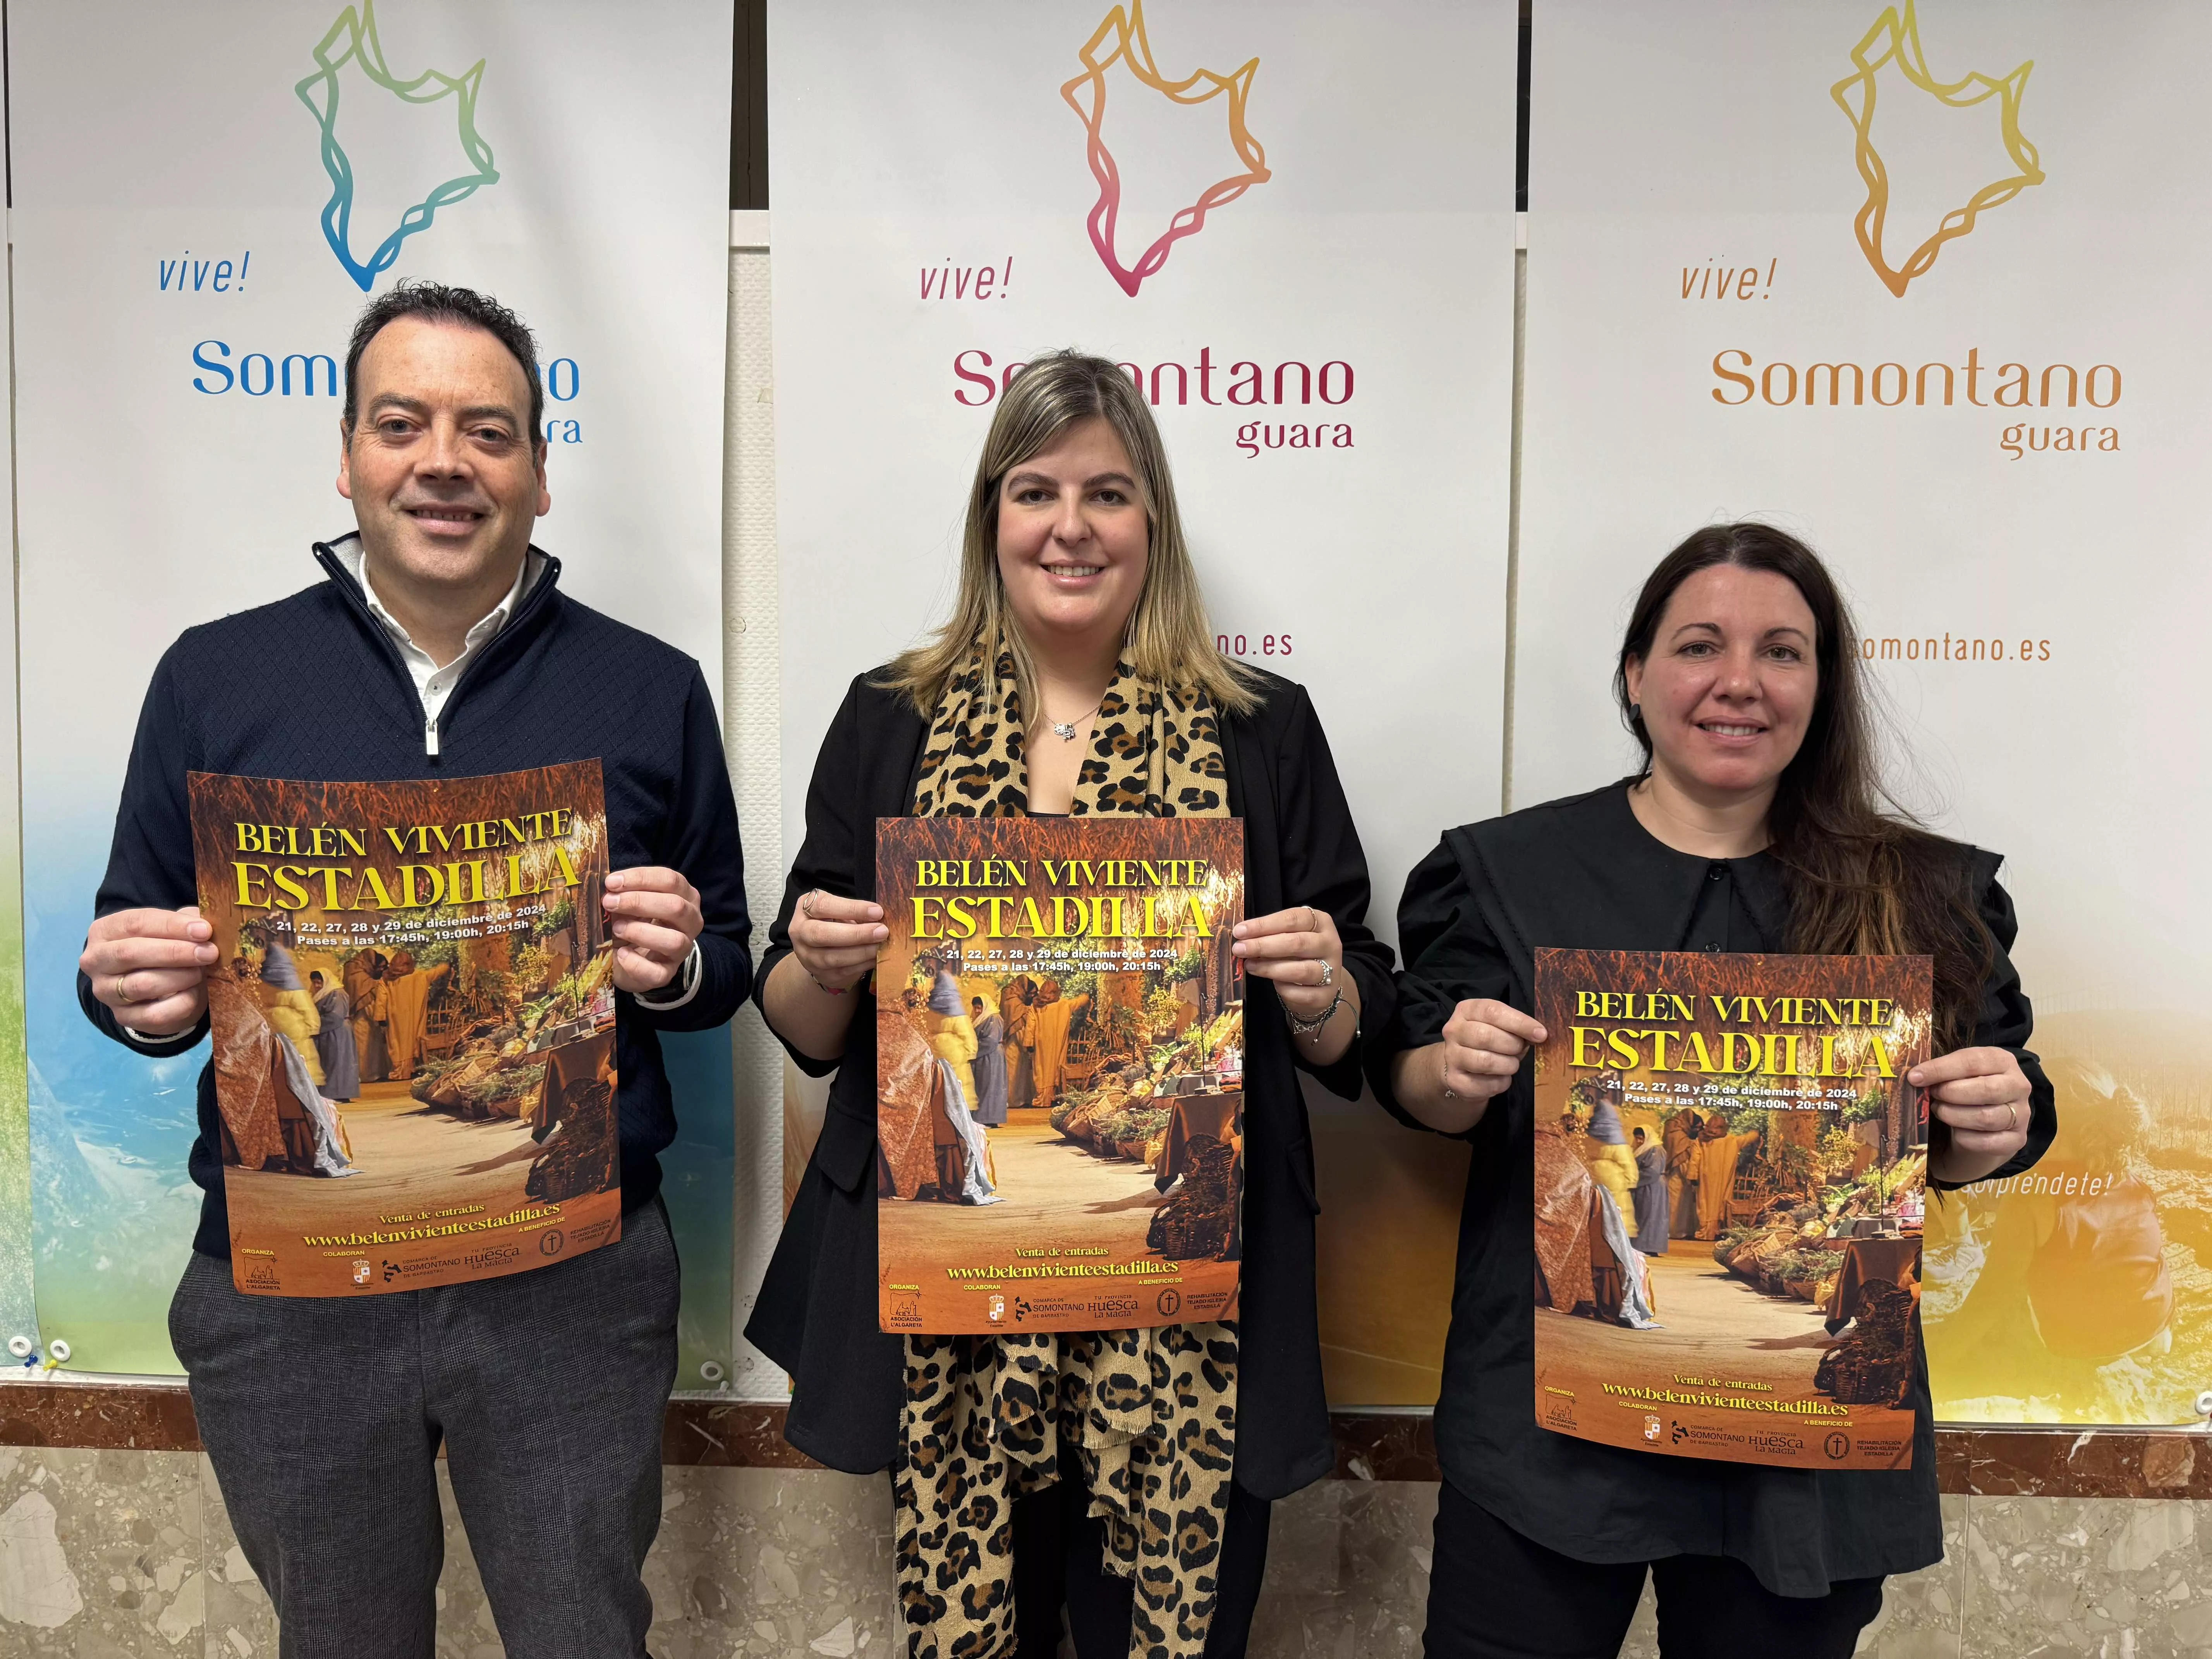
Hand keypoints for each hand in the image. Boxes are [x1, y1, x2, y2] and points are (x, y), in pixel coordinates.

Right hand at [82, 906, 217, 1037]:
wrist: (157, 987)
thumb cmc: (165, 948)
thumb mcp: (173, 928)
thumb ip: (187, 921)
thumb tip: (205, 924)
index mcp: (104, 931)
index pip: (135, 923)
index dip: (172, 926)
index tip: (204, 931)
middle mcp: (96, 961)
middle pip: (131, 953)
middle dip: (175, 952)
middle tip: (210, 952)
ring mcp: (106, 992)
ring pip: (142, 985)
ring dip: (180, 977)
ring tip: (202, 971)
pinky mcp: (123, 1017)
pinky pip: (155, 1014)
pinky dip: (182, 1002)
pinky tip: (195, 992)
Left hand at [603, 867, 703, 993]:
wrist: (628, 958)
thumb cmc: (632, 921)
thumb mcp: (629, 902)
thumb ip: (623, 892)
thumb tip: (609, 887)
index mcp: (685, 896)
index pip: (671, 881)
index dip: (641, 878)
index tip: (611, 882)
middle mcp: (690, 922)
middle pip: (676, 907)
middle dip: (638, 902)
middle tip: (609, 902)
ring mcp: (682, 950)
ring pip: (674, 941)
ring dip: (639, 932)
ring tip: (616, 929)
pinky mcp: (667, 973)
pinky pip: (657, 972)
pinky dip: (634, 963)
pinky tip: (620, 954)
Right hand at [790, 890, 886, 993]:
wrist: (820, 950)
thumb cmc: (834, 922)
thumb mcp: (839, 910)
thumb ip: (853, 911)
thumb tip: (880, 916)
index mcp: (805, 908)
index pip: (824, 906)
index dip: (852, 908)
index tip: (877, 911)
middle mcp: (800, 932)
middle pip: (822, 934)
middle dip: (856, 934)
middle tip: (882, 931)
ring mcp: (807, 955)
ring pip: (832, 957)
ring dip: (861, 951)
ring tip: (881, 945)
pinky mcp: (820, 973)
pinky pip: (843, 971)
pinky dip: (863, 964)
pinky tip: (877, 957)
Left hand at [1231, 905, 1346, 1022]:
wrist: (1319, 986)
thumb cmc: (1298, 955)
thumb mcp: (1288, 937)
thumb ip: (1270, 935)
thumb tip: (1241, 937)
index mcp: (1321, 923)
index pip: (1293, 919)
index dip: (1264, 924)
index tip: (1239, 931)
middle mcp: (1330, 944)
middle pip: (1297, 943)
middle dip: (1263, 946)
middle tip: (1239, 949)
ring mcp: (1331, 971)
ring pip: (1300, 970)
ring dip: (1270, 968)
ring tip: (1249, 966)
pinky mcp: (1325, 996)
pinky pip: (1300, 993)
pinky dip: (1282, 988)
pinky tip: (1272, 984)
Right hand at [1437, 998, 1546, 1103]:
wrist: (1462, 1066)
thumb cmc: (1488, 1041)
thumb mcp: (1499, 1026)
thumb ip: (1516, 1027)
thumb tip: (1538, 1035)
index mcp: (1466, 1010)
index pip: (1493, 1012)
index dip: (1519, 1023)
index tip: (1541, 1034)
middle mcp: (1454, 1030)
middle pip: (1486, 1036)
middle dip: (1513, 1045)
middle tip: (1520, 1050)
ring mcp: (1451, 1056)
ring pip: (1486, 1062)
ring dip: (1508, 1065)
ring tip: (1511, 1064)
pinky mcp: (1456, 1080)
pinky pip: (1487, 1084)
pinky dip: (1502, 1082)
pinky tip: (1500, 1077)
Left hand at [1912, 1046, 2030, 1177]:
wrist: (1988, 1122)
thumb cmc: (1968, 1089)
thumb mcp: (1958, 1074)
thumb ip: (1943, 1072)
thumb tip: (1915, 1077)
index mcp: (2003, 1061)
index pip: (1972, 1061)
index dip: (1941, 1069)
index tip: (1915, 1077)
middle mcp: (2018, 1085)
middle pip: (1986, 1089)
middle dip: (1951, 1093)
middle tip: (1933, 1095)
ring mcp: (2022, 1114)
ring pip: (1986, 1117)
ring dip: (1955, 1116)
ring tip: (1940, 1111)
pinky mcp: (2017, 1139)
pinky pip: (1988, 1142)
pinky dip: (1965, 1138)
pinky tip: (1955, 1132)